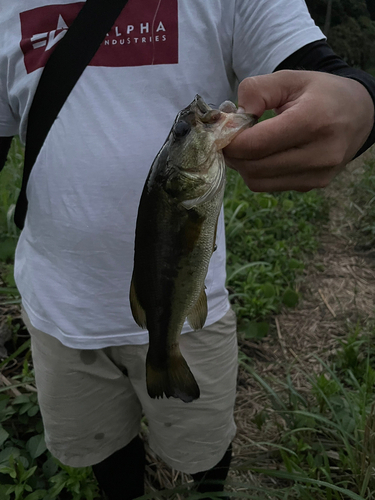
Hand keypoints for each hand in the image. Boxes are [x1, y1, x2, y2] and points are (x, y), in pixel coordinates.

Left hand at [224, 70, 373, 191]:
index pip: (256, 144)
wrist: (360, 114)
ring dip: (243, 166)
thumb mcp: (291, 79)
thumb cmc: (321, 93)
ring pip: (259, 182)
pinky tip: (263, 155)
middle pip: (254, 167)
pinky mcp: (313, 185)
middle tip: (229, 138)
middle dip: (233, 154)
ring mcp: (317, 174)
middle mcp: (319, 154)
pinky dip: (258, 172)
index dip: (230, 141)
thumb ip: (258, 90)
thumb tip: (234, 117)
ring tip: (246, 145)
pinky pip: (271, 186)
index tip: (221, 131)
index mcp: (313, 121)